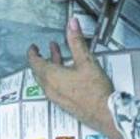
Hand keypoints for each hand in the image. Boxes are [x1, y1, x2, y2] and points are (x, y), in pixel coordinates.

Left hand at [27, 17, 121, 138]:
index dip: (33, 53)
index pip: (35, 62)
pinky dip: (56, 78)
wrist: (106, 114)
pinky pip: (54, 88)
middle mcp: (51, 88)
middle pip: (39, 72)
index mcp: (52, 77)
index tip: (33, 47)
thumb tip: (71, 24)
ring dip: (50, 67)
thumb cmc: (95, 90)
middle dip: (42, 59)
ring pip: (47, 80)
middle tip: (44, 50)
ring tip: (58, 57)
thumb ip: (76, 41)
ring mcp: (57, 98)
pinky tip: (68, 75)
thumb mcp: (86, 60)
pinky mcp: (65, 104)